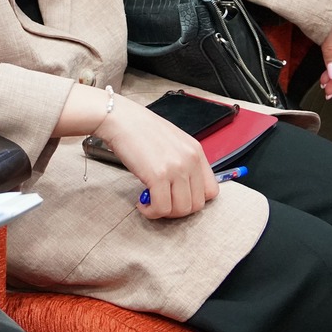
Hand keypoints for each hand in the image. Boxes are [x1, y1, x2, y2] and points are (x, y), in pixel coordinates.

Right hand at [97, 96, 218, 220]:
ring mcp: (176, 168)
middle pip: (197, 204)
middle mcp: (190, 160)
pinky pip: (161, 207)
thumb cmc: (141, 129)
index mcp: (196, 151)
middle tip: (162, 203)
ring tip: (150, 203)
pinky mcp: (158, 175)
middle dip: (178, 210)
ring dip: (164, 212)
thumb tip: (182, 188)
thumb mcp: (173, 142)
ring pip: (181, 210)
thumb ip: (183, 162)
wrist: (121, 119)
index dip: (194, 200)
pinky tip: (142, 203)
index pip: (211, 190)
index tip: (178, 199)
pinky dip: (151, 211)